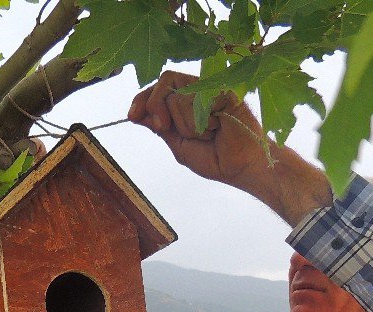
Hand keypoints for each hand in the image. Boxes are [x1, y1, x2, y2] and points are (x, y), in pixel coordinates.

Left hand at [127, 70, 269, 188]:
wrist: (241, 167)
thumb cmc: (214, 158)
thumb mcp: (177, 144)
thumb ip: (159, 126)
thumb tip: (135, 114)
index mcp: (184, 101)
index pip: (157, 88)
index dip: (141, 98)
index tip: (131, 116)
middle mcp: (196, 91)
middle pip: (164, 83)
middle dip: (157, 108)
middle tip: (166, 127)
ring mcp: (211, 89)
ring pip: (178, 97)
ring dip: (187, 125)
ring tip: (206, 134)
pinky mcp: (224, 92)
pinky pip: (199, 101)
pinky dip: (203, 123)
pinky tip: (217, 128)